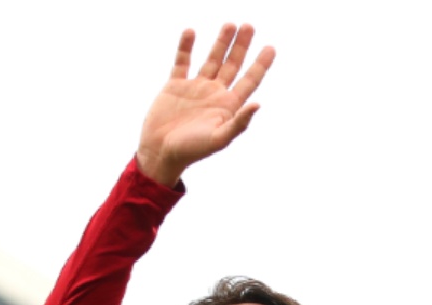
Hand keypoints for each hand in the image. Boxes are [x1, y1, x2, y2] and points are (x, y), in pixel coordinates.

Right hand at [137, 23, 275, 186]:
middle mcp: (214, 93)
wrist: (160, 153)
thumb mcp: (218, 139)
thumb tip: (258, 104)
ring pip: (212, 59)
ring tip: (230, 24)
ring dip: (220, 42)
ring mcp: (195, 88)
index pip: (249, 81)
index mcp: (228, 106)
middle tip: (249, 26)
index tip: (271, 48)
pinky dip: (186, 47)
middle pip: (232, 64)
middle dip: (241, 46)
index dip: (260, 64)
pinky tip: (190, 32)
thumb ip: (239, 123)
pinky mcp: (175, 85)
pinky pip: (182, 61)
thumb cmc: (191, 151)